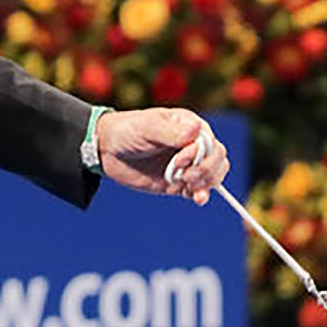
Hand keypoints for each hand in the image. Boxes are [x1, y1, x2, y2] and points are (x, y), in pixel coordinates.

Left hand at [95, 108, 229, 204]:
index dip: (200, 155)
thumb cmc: (127, 131)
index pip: (211, 143)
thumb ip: (171, 133)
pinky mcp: (179, 182)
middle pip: (218, 159)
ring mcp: (187, 165)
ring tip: (188, 187)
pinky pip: (199, 190)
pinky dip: (201, 195)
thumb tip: (197, 129)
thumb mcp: (147, 128)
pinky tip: (198, 199)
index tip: (179, 160)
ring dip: (206, 184)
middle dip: (206, 171)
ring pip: (213, 175)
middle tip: (184, 177)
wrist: (107, 150)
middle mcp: (192, 145)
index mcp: (189, 126)